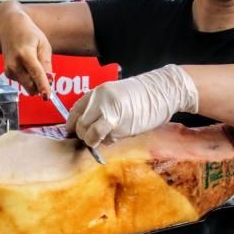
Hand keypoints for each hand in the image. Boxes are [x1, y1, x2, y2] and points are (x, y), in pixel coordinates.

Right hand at [0, 12, 53, 97]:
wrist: (8, 27)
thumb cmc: (28, 34)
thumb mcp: (43, 44)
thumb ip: (46, 63)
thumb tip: (50, 80)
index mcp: (25, 54)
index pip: (36, 74)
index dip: (43, 86)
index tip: (47, 96)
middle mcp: (14, 64)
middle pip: (31, 85)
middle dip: (41, 86)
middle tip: (47, 75)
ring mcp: (9, 70)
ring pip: (27, 86)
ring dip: (35, 82)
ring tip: (34, 63)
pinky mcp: (7, 74)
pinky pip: (23, 83)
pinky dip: (28, 79)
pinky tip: (26, 65)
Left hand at [65, 64, 198, 147]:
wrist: (162, 91)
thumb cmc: (140, 94)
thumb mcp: (113, 94)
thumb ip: (99, 106)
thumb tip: (86, 124)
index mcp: (97, 92)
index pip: (75, 111)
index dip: (72, 124)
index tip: (72, 131)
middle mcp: (100, 102)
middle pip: (80, 125)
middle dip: (83, 134)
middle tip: (91, 137)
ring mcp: (110, 114)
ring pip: (90, 135)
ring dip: (93, 140)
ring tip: (103, 137)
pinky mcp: (121, 126)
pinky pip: (106, 139)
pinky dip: (107, 141)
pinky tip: (116, 135)